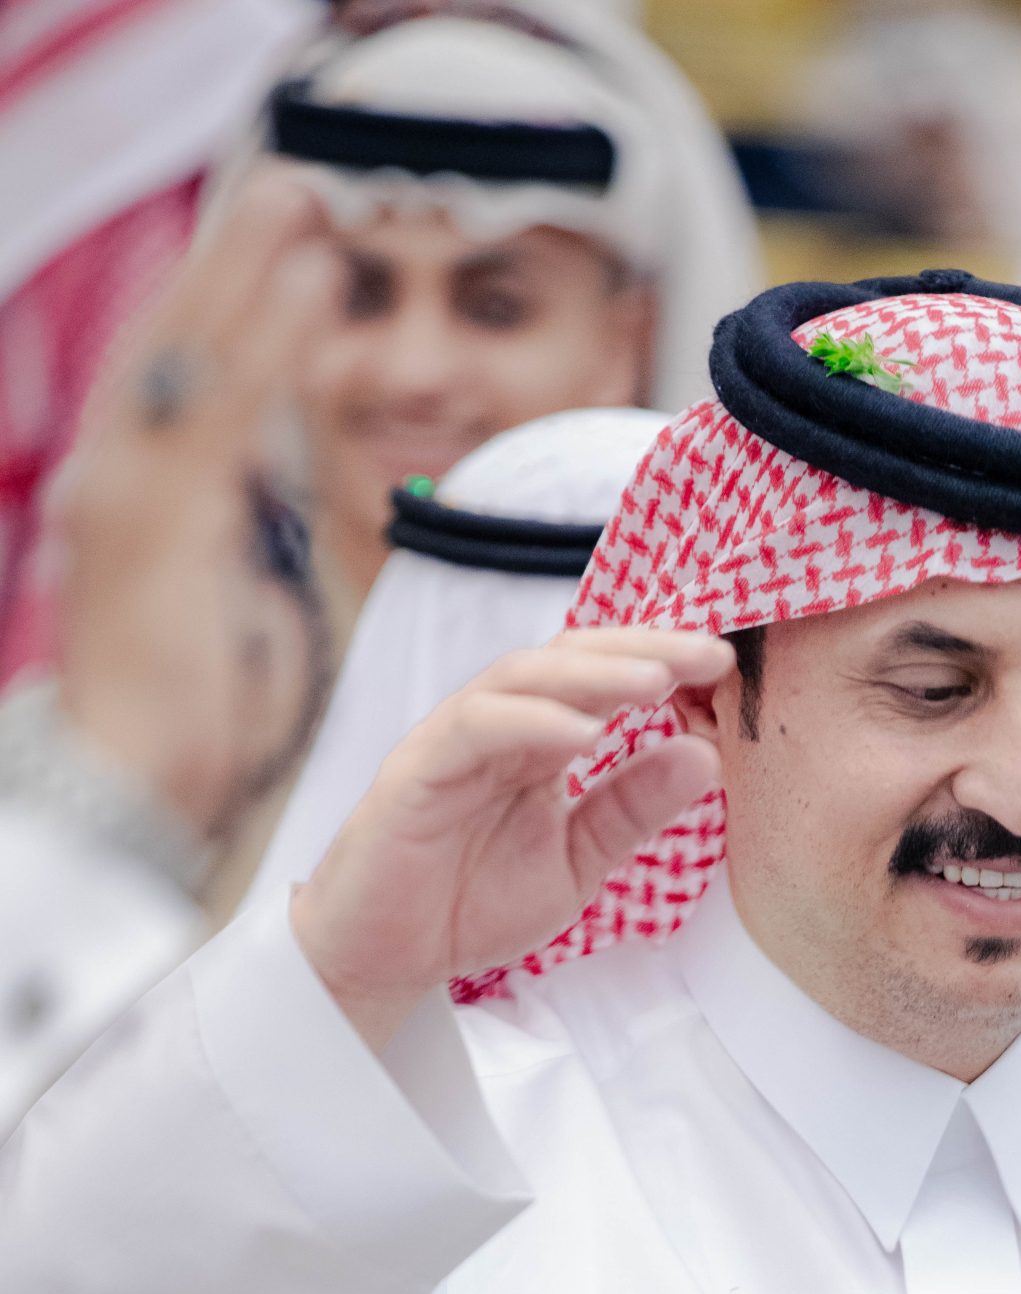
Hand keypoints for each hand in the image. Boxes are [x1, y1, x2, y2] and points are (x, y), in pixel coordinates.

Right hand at [53, 169, 338, 858]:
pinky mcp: (159, 521)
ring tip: (305, 205)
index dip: (226, 306)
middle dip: (232, 260)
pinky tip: (313, 285)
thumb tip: (267, 491)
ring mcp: (128, 493)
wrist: (137, 786)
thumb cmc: (189, 716)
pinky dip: (269, 339)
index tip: (279, 249)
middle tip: (292, 188)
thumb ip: (240, 533)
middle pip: (178, 342)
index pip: (182, 382)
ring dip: (250, 271)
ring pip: (193, 354)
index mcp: (134, 499)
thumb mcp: (225, 601)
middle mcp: (116, 480)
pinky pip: (226, 409)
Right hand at [291, 629, 727, 1049]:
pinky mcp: (416, 770)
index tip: (725, 666)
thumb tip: (706, 756)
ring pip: (523, 678)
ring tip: (657, 680)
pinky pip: (476, 728)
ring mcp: (455, 742)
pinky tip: (583, 732)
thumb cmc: (470, 903)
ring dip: (594, 674)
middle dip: (643, 649)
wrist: (384, 958)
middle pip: (571, 659)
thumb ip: (632, 810)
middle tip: (709, 653)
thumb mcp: (578, 862)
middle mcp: (500, 728)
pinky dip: (532, 722)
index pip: (605, 681)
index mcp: (540, 743)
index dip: (664, 664)